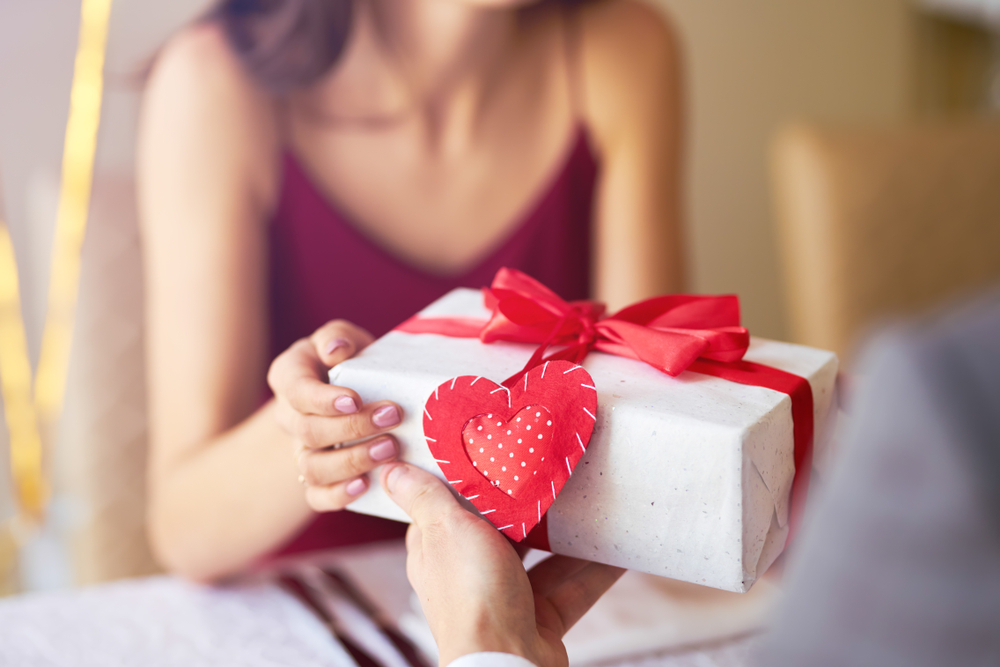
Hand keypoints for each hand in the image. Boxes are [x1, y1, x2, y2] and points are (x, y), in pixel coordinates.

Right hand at [268, 320, 403, 510]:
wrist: (355, 390)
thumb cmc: (351, 359)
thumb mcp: (343, 338)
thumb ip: (337, 337)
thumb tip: (336, 349)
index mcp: (289, 377)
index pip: (296, 392)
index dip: (323, 400)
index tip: (356, 399)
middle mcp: (289, 416)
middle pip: (308, 431)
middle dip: (352, 427)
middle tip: (392, 417)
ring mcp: (300, 450)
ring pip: (311, 468)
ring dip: (352, 461)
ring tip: (390, 449)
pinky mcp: (317, 478)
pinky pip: (317, 496)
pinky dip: (338, 495)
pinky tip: (366, 485)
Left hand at [382, 463, 623, 666]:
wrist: (507, 665)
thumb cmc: (471, 594)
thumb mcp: (446, 531)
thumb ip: (425, 498)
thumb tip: (389, 470)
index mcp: (438, 551)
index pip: (448, 508)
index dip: (469, 482)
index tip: (496, 450)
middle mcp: (470, 574)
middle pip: (501, 531)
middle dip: (529, 505)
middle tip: (556, 468)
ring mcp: (507, 598)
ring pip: (542, 558)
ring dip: (568, 535)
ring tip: (593, 499)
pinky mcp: (541, 619)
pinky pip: (572, 587)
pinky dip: (596, 569)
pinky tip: (618, 547)